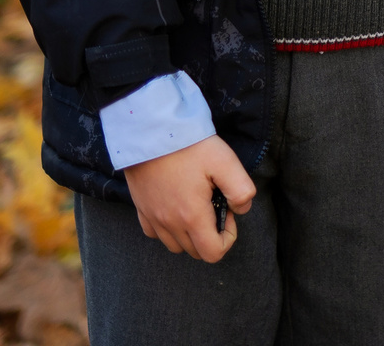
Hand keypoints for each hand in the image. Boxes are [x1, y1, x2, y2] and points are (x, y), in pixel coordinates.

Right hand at [122, 136, 255, 262]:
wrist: (151, 130)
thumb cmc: (189, 145)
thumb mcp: (225, 162)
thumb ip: (241, 189)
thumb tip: (242, 209)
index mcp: (192, 217)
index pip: (213, 253)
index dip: (227, 238)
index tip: (228, 212)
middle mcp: (170, 224)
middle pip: (195, 251)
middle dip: (210, 235)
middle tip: (214, 205)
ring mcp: (152, 218)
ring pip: (175, 245)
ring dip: (190, 234)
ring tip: (197, 205)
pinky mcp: (141, 209)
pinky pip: (155, 233)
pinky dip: (168, 229)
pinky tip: (176, 207)